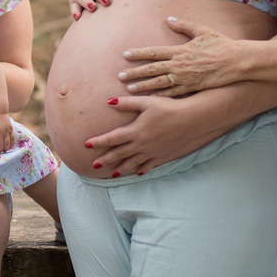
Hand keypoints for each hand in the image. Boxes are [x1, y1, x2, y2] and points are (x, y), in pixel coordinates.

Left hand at [84, 95, 202, 176]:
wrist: (191, 120)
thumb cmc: (168, 108)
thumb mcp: (145, 102)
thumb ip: (126, 103)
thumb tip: (108, 101)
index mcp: (135, 131)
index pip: (112, 138)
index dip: (98, 142)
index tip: (86, 145)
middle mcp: (141, 145)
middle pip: (119, 154)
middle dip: (105, 159)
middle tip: (94, 165)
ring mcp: (152, 152)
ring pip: (133, 163)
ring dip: (121, 168)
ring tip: (112, 174)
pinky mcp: (162, 155)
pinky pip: (149, 165)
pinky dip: (141, 169)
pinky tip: (137, 173)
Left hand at [119, 17, 237, 95]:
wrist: (237, 61)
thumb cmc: (221, 44)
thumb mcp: (202, 31)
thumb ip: (184, 26)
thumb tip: (169, 19)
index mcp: (180, 50)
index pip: (154, 52)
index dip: (138, 54)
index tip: (125, 55)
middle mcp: (179, 65)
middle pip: (152, 69)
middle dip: (135, 73)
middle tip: (120, 76)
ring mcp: (185, 78)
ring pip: (159, 83)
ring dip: (144, 86)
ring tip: (130, 89)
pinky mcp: (192, 87)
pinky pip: (174, 94)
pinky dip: (161, 97)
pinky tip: (150, 100)